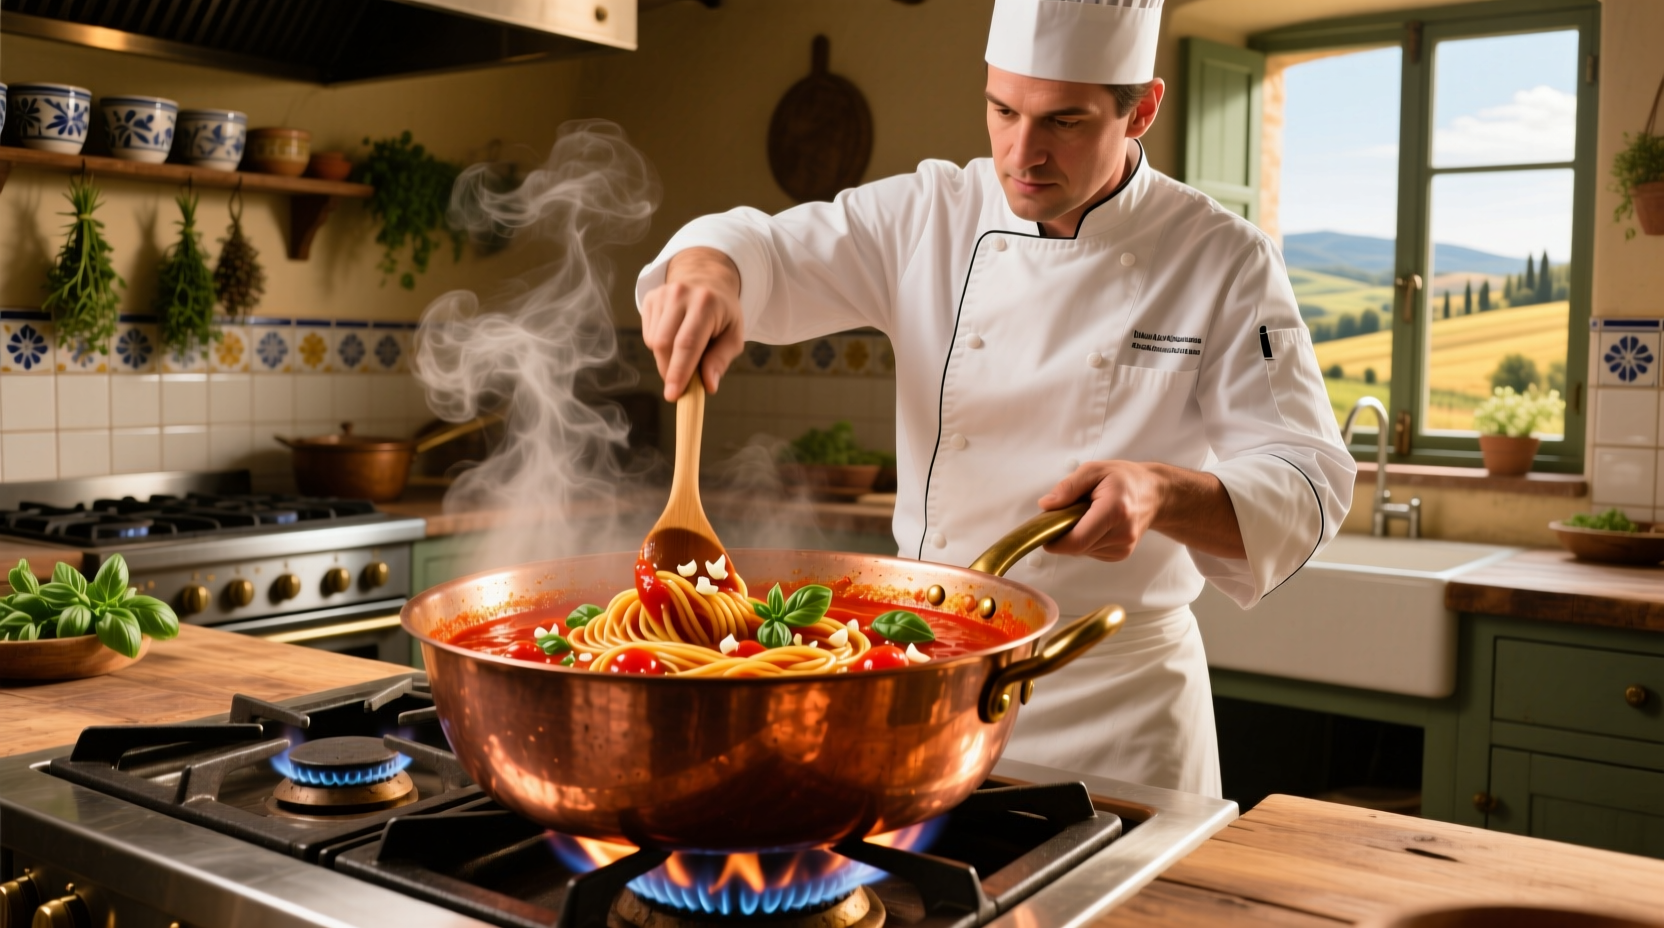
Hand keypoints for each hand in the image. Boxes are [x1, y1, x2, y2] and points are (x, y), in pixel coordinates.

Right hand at [640, 247, 746, 400]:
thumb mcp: (734, 335)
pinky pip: (648, 335)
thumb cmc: (722, 313)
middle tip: (680, 384)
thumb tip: (708, 386)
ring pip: (654, 342)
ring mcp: (662, 294)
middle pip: (665, 345)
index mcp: (706, 303)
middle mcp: (681, 295)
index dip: (679, 372)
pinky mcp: (650, 298)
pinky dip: (660, 346)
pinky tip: (675, 336)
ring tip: (685, 351)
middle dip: (670, 371)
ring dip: (666, 358)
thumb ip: (721, 360)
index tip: (672, 395)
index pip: (687, 344)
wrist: (706, 279)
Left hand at [1038, 462, 1164, 561]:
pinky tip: (1096, 524)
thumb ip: (1068, 487)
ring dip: (1076, 536)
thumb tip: (1046, 505)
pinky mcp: (1121, 554)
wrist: (1155, 494)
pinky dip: (1087, 540)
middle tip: (1066, 513)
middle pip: (1077, 547)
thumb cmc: (1125, 479)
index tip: (1044, 532)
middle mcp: (1122, 533)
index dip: (1055, 541)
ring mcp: (1124, 547)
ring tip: (1087, 515)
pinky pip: (1092, 551)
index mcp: (1115, 511)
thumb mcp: (1094, 470)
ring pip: (1083, 551)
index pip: (1078, 540)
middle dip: (1063, 534)